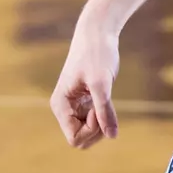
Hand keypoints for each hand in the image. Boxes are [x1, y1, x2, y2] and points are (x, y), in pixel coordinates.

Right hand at [49, 20, 120, 148]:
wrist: (97, 33)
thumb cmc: (97, 54)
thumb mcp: (101, 83)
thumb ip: (105, 111)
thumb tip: (112, 136)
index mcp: (60, 105)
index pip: (74, 139)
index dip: (92, 131)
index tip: (99, 109)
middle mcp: (64, 109)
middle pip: (81, 139)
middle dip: (97, 130)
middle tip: (105, 107)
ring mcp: (75, 106)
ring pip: (88, 132)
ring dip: (101, 124)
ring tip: (105, 101)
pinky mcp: (86, 101)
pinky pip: (94, 122)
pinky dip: (104, 116)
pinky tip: (106, 99)